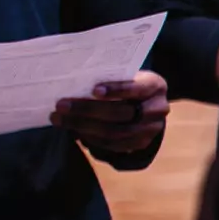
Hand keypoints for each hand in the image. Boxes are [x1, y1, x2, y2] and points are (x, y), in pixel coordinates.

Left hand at [53, 71, 167, 154]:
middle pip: (122, 113)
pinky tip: (75, 130)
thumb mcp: (125, 74)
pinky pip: (114, 145)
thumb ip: (108, 77)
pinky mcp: (141, 143)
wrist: (145, 102)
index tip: (94, 90)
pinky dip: (92, 138)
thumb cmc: (126, 82)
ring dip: (84, 126)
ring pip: (115, 132)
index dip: (117, 90)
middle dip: (88, 110)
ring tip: (60, 119)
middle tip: (61, 106)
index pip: (137, 88)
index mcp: (155, 86)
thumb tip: (73, 82)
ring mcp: (151, 129)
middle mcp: (158, 109)